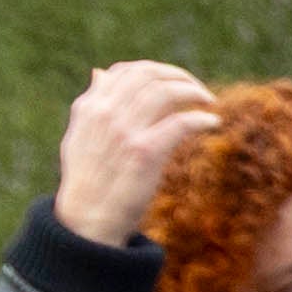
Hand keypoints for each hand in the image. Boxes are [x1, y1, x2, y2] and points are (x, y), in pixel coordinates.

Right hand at [54, 58, 222, 245]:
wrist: (87, 221)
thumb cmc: (88, 181)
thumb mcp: (79, 136)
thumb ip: (92, 105)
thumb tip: (100, 73)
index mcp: (90, 107)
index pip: (127, 71)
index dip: (157, 71)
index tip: (175, 81)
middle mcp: (106, 113)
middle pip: (149, 76)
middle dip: (180, 77)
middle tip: (198, 90)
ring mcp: (125, 131)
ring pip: (166, 92)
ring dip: (194, 92)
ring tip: (209, 102)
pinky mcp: (145, 152)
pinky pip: (180, 122)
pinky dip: (201, 118)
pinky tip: (212, 122)